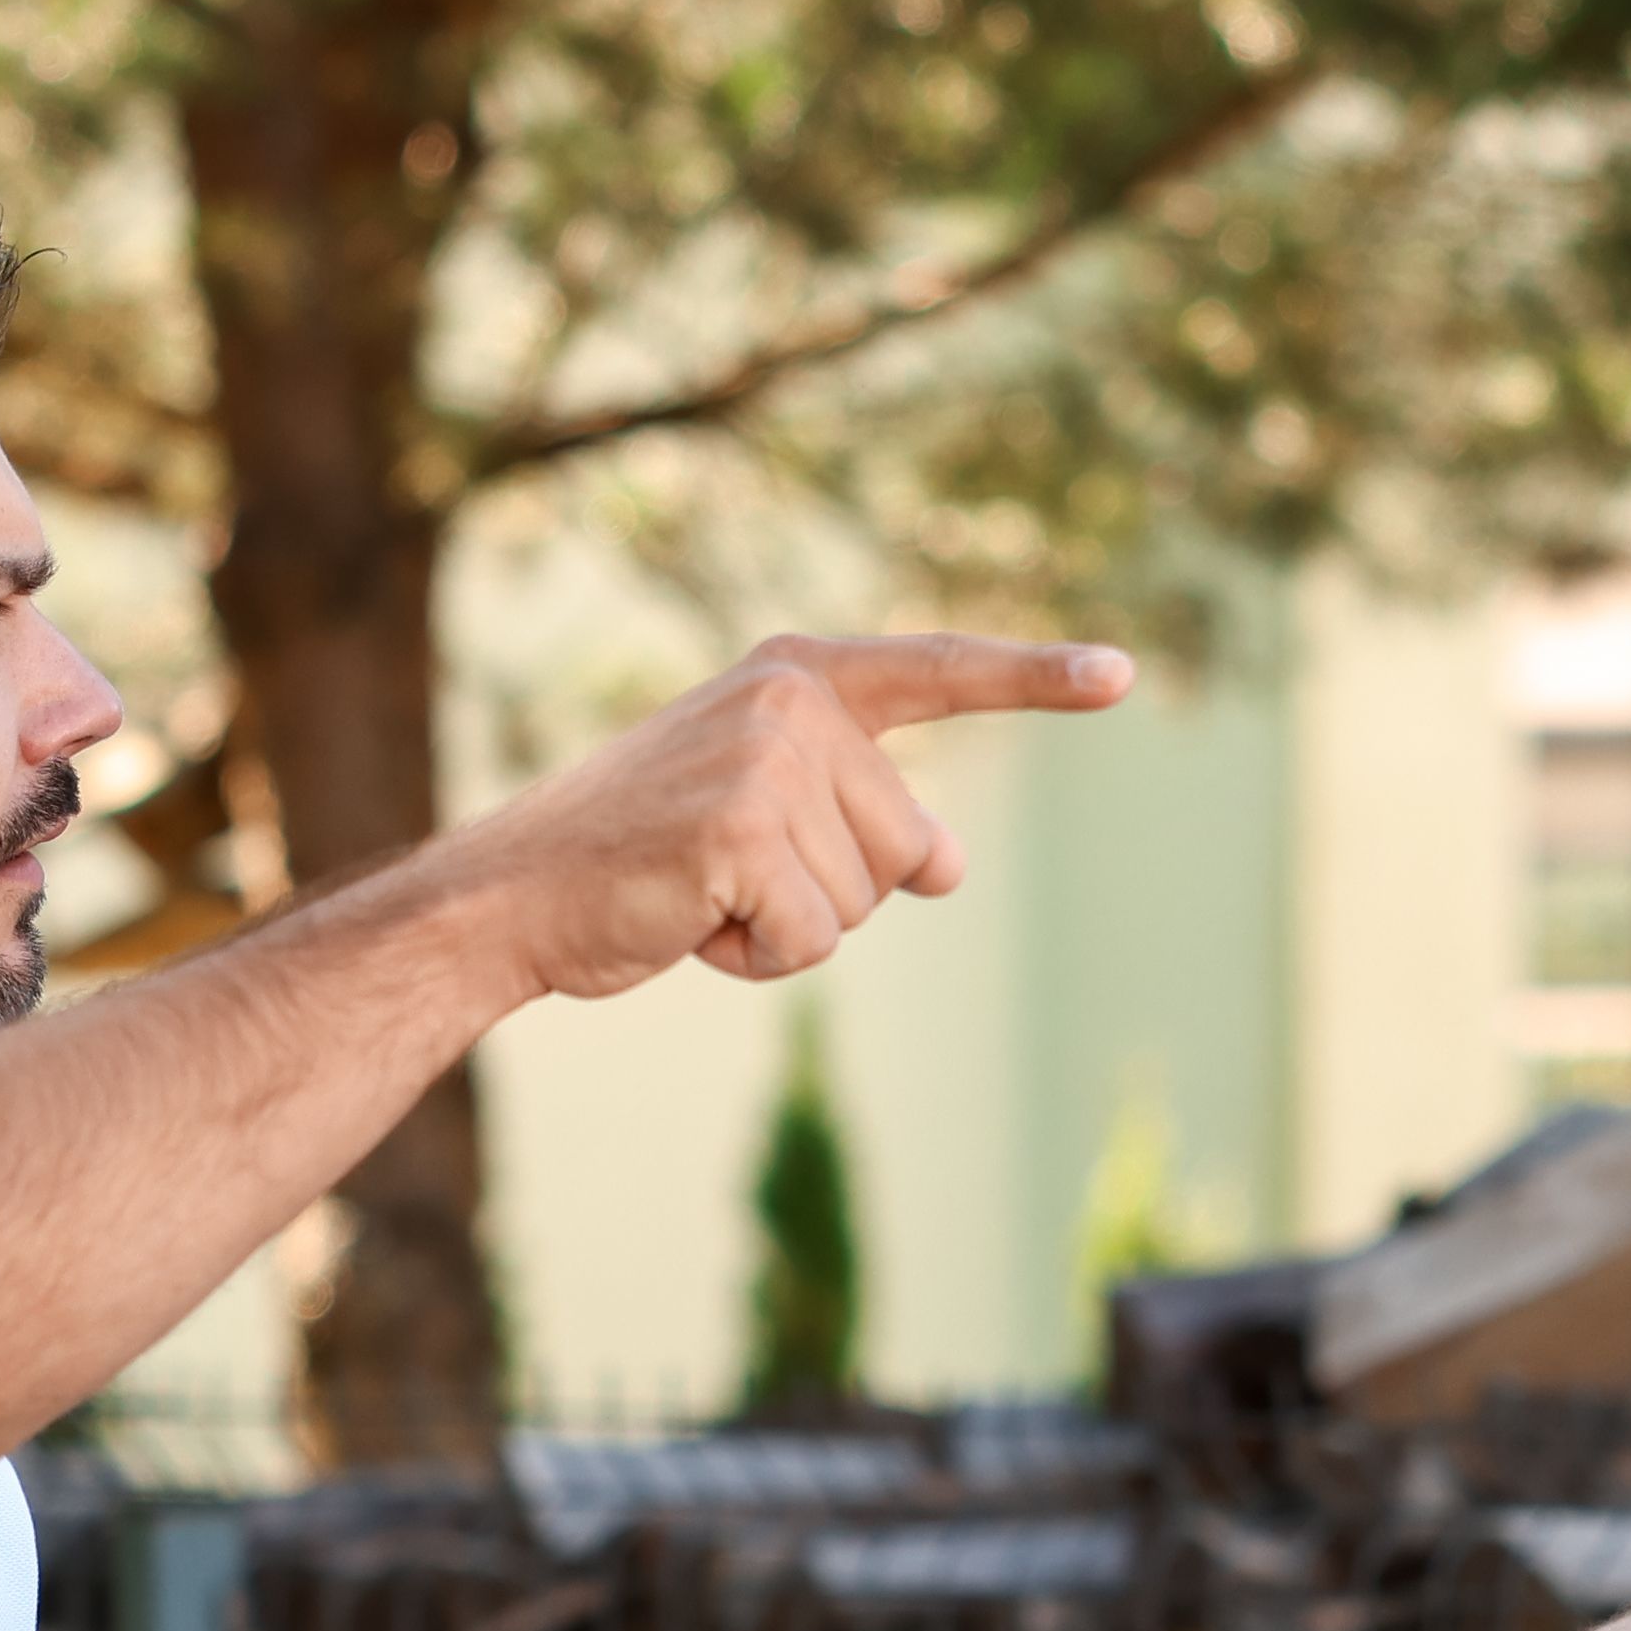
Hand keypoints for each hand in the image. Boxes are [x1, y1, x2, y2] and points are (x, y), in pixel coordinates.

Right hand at [463, 632, 1131, 1005]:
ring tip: (699, 891)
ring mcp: (768, 759)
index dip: (1035, 680)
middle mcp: (790, 701)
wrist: (508, 895)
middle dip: (832, 890)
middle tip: (723, 872)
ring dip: (789, 926)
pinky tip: (688, 920)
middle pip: (909, 846)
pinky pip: (811, 939)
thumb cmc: (637, 861)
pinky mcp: (743, 828)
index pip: (939, 672)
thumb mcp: (765, 821)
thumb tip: (949, 866)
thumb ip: (858, 819)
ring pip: (865, 900)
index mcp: (797, 676)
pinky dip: (755, 958)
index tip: (1122, 676)